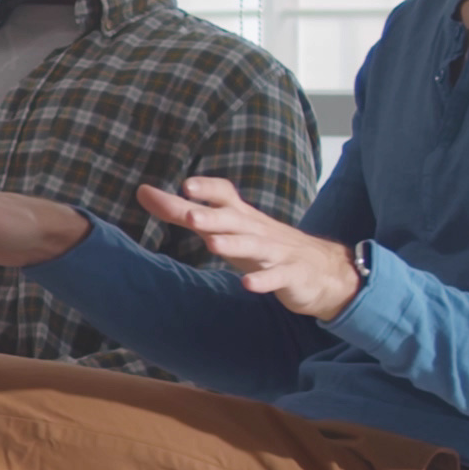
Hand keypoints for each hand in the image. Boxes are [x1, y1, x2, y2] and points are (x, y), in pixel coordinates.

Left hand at [140, 176, 360, 318]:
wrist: (324, 270)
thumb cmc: (263, 245)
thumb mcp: (224, 228)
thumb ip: (183, 212)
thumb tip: (144, 193)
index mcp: (241, 216)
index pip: (225, 194)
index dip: (207, 188)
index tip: (185, 185)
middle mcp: (258, 229)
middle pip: (233, 219)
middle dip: (212, 216)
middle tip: (189, 213)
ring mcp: (277, 252)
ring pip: (254, 245)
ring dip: (233, 244)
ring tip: (212, 244)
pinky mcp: (292, 275)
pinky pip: (277, 277)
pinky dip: (264, 280)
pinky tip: (248, 284)